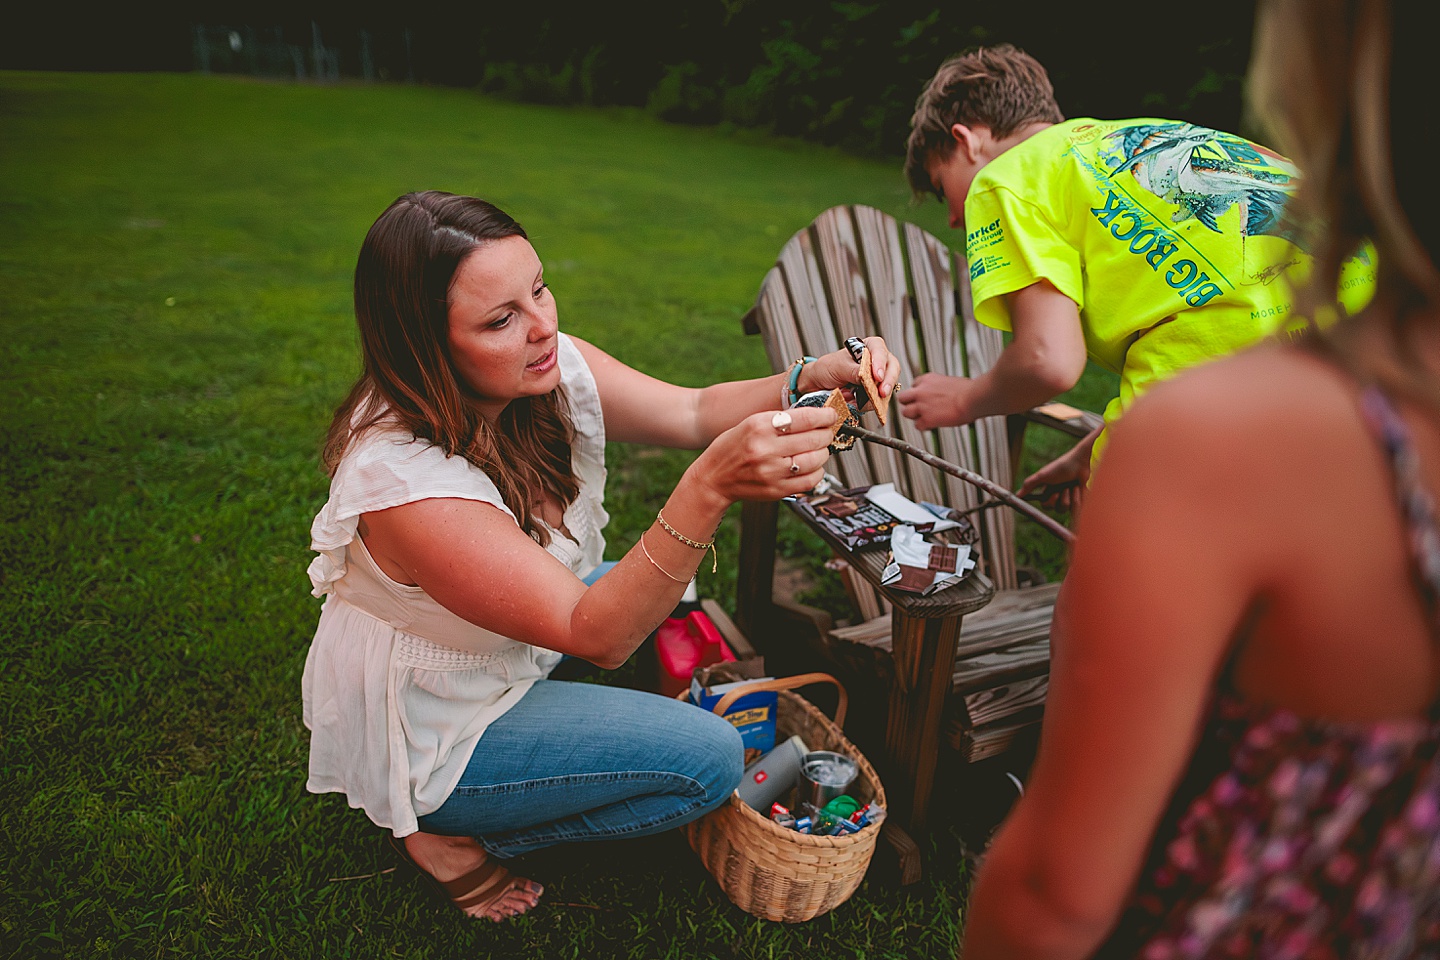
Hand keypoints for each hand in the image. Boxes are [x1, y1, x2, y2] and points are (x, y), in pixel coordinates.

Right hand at [689, 405, 838, 504]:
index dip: (824, 415)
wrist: (714, 478)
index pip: (804, 418)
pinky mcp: (777, 490)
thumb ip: (780, 420)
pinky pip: (810, 480)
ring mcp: (772, 472)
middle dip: (826, 433)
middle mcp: (766, 449)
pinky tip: (811, 465)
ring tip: (818, 448)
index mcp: (759, 426)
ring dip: (823, 452)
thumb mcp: (750, 423)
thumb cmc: (732, 448)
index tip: (830, 415)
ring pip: (816, 460)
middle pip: (814, 439)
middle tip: (826, 431)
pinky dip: (817, 471)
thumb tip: (814, 416)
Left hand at [799, 336, 900, 411]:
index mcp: (868, 347)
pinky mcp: (873, 392)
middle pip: (892, 368)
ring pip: (888, 385)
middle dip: (887, 381)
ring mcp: (876, 377)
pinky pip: (879, 399)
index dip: (881, 363)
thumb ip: (853, 371)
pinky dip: (869, 404)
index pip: (880, 350)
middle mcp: (876, 361)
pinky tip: (857, 404)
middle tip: (882, 393)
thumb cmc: (827, 368)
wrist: (818, 383)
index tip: (877, 376)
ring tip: (862, 401)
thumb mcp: (838, 367)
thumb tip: (867, 377)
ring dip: (877, 395)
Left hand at [897, 373, 974, 429]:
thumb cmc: (967, 390)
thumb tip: (940, 393)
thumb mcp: (949, 381)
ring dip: (914, 416)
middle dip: (908, 403)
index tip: (923, 397)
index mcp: (927, 379)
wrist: (972, 398)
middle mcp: (921, 391)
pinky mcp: (926, 419)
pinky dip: (924, 426)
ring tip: (924, 417)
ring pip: (906, 412)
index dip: (917, 393)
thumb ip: (939, 387)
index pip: (913, 385)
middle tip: (917, 408)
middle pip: (902, 398)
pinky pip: (917, 426)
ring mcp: (922, 405)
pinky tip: (931, 425)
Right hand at [1018, 443, 1091, 512]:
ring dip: (1068, 497)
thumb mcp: (1042, 475)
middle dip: (1057, 498)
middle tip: (1061, 487)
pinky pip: (1076, 509)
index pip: (1044, 505)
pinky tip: (1078, 489)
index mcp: (1049, 491)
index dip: (1047, 502)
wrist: (1081, 464)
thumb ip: (1028, 485)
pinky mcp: (1080, 501)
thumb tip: (1016, 496)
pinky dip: (1077, 498)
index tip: (1052, 494)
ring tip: (1072, 486)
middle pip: (1053, 509)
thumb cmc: (1061, 467)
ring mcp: (1070, 499)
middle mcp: (1058, 496)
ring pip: (1064, 509)